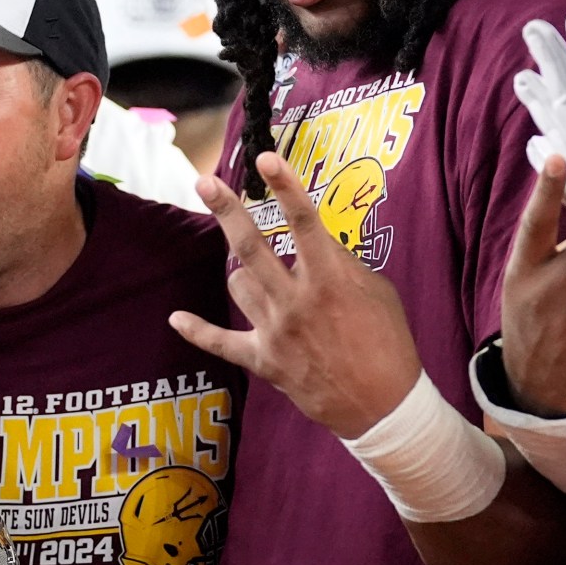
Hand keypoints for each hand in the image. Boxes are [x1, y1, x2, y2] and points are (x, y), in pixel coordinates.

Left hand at [169, 154, 421, 438]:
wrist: (384, 406)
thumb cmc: (389, 343)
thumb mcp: (378, 292)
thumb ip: (343, 264)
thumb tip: (316, 243)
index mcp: (330, 279)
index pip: (303, 221)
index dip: (285, 186)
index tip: (265, 158)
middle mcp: (296, 300)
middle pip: (250, 246)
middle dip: (226, 210)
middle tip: (205, 182)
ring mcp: (275, 331)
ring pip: (238, 284)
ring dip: (247, 275)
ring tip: (272, 283)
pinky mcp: (263, 360)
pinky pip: (220, 342)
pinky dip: (197, 331)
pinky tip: (176, 319)